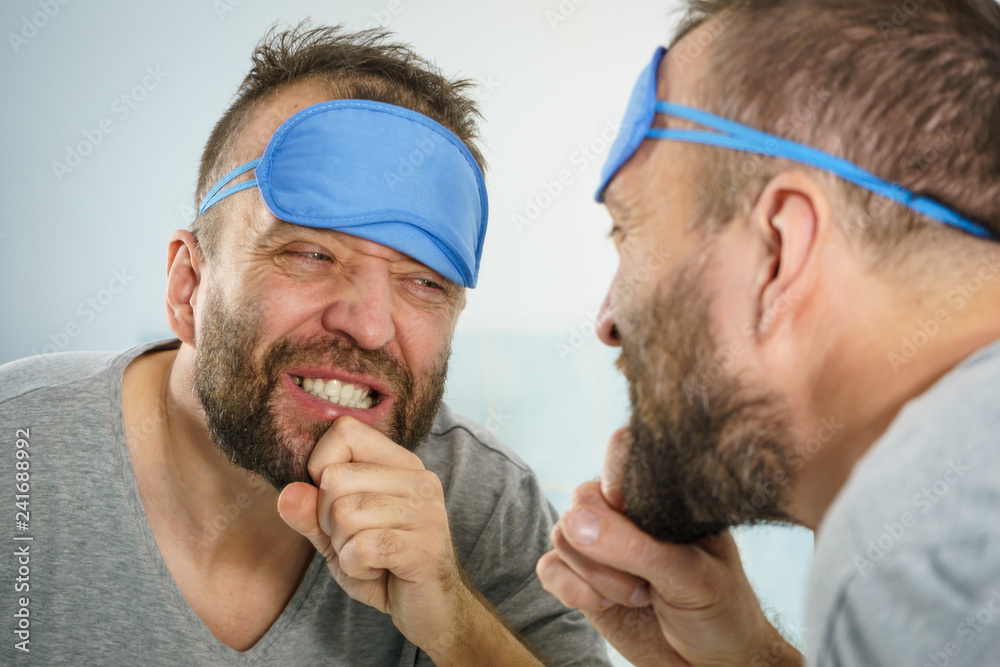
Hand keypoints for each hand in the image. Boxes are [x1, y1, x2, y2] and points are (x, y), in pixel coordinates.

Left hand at [276, 417, 472, 656]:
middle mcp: (418, 480)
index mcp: (401, 464)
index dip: (321, 467)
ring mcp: (426, 512)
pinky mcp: (425, 548)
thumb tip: (287, 493)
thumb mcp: (338, 536)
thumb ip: (310, 513)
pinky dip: (356, 568)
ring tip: (369, 557)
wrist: (432, 609)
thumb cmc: (383, 565)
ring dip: (343, 548)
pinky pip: (363, 548)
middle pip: (335, 477)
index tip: (335, 501)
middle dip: (328, 519)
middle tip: (355, 539)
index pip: (345, 431)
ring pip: (346, 514)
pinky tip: (377, 571)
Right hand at [536, 429, 800, 666]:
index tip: (629, 515)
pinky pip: (549, 568)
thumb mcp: (691, 575)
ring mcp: (600, 544)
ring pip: (562, 535)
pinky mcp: (580, 578)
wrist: (710, 663)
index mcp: (661, 495)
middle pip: (582, 500)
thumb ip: (635, 547)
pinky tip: (604, 605)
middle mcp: (626, 513)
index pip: (622, 451)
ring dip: (596, 576)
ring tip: (638, 596)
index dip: (615, 479)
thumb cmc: (719, 610)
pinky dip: (571, 590)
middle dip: (607, 547)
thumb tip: (574, 521)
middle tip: (646, 578)